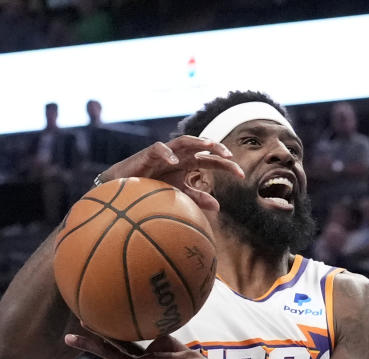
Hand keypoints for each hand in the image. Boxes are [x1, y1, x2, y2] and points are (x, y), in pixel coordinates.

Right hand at [97, 135, 244, 209]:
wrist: (127, 186)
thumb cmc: (154, 186)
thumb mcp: (179, 194)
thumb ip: (197, 197)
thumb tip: (218, 206)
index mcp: (190, 164)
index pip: (213, 162)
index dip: (228, 166)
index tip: (242, 175)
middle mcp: (180, 155)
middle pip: (202, 146)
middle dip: (217, 148)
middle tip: (230, 157)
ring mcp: (165, 152)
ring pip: (183, 141)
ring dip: (197, 142)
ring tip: (209, 146)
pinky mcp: (148, 153)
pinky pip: (158, 149)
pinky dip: (167, 153)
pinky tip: (175, 161)